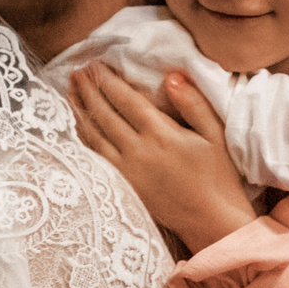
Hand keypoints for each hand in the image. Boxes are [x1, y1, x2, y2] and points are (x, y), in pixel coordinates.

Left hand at [69, 67, 257, 252]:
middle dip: (88, 90)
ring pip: (94, 135)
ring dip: (80, 111)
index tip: (95, 65)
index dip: (107, 80)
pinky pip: (96, 157)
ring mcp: (127, 170)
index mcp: (160, 133)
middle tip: (76, 71)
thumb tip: (171, 76)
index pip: (125, 99)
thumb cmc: (218, 176)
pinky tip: (78, 126)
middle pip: (104, 114)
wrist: (211, 222)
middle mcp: (138, 150)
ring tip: (70, 92)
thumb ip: (193, 102)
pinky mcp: (124, 185)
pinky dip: (84, 138)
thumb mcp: (214, 134)